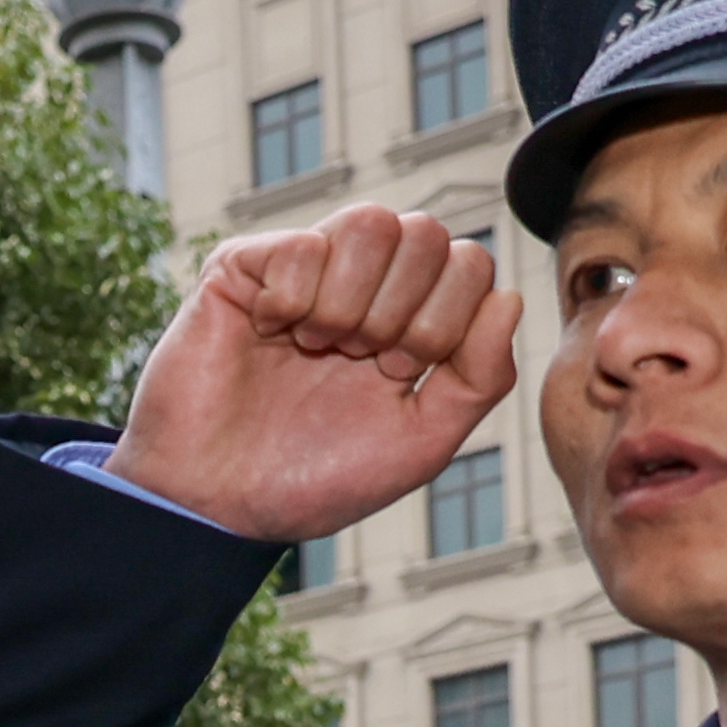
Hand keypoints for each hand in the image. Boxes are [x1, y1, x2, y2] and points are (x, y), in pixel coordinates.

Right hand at [108, 204, 520, 546]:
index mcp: (409, 318)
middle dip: (403, 311)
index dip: (445, 322)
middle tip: (358, 360)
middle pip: (427, 233)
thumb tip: (507, 298)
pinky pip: (303, 245)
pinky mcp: (244, 266)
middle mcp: (361, 284)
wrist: (218, 505)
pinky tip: (267, 334)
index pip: (469, 264)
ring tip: (316, 345)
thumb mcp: (421, 442)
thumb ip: (480, 378)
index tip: (394, 375)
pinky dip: (293, 301)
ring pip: (372, 222)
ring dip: (352, 300)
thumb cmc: (313, 478)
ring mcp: (304, 269)